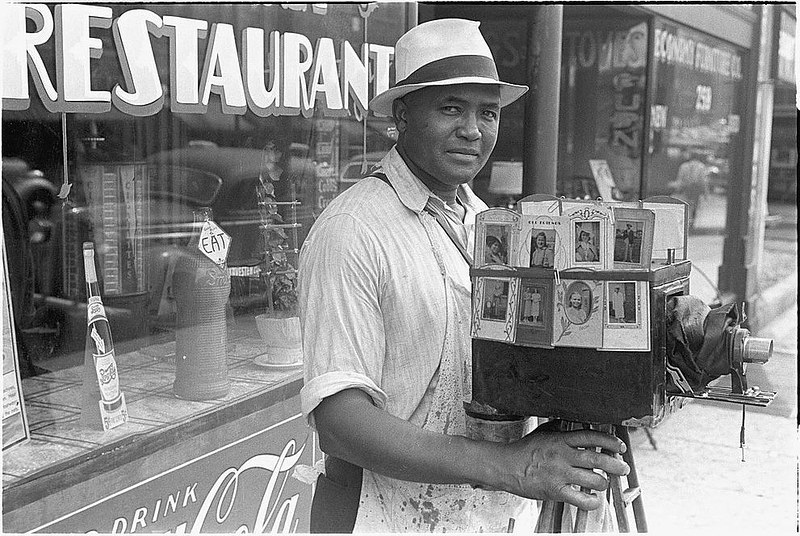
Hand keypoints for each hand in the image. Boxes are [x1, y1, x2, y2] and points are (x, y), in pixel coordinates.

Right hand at [491, 422, 629, 510]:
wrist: (506, 466)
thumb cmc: (524, 450)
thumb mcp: (542, 432)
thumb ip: (560, 427)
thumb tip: (573, 422)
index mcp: (561, 440)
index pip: (591, 437)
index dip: (609, 441)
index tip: (619, 446)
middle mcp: (563, 456)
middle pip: (597, 458)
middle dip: (616, 464)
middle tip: (623, 468)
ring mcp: (560, 474)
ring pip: (593, 479)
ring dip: (604, 482)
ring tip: (605, 482)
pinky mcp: (555, 491)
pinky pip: (580, 499)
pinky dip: (592, 501)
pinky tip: (594, 499)